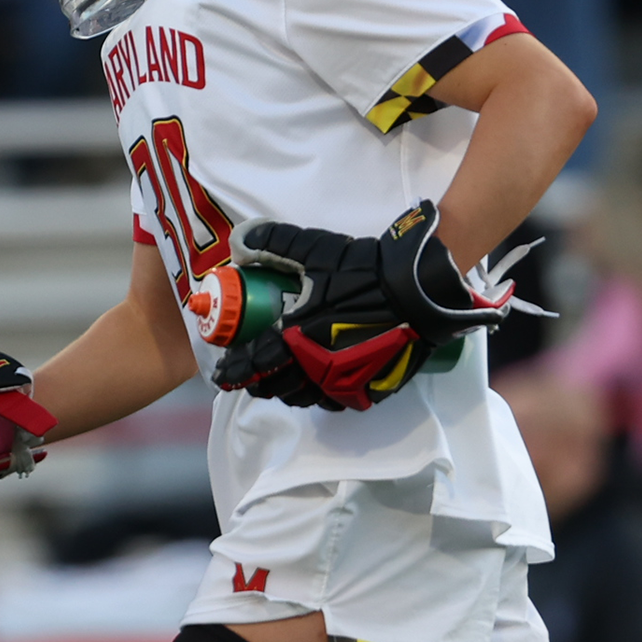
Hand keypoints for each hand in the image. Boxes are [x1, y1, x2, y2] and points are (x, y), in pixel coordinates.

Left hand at [213, 200, 511, 410]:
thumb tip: (239, 241)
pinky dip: (322, 395)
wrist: (418, 291)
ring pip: (305, 398)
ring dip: (288, 391)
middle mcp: (316, 367)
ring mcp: (344, 382)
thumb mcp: (313, 249)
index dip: (236, 369)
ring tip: (282, 380)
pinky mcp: (369, 389)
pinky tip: (319, 383)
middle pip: (277, 386)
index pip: (256, 361)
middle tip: (251, 376)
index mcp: (297, 336)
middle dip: (259, 383)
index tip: (223, 372)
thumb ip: (273, 243)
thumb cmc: (362, 270)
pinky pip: (336, 401)